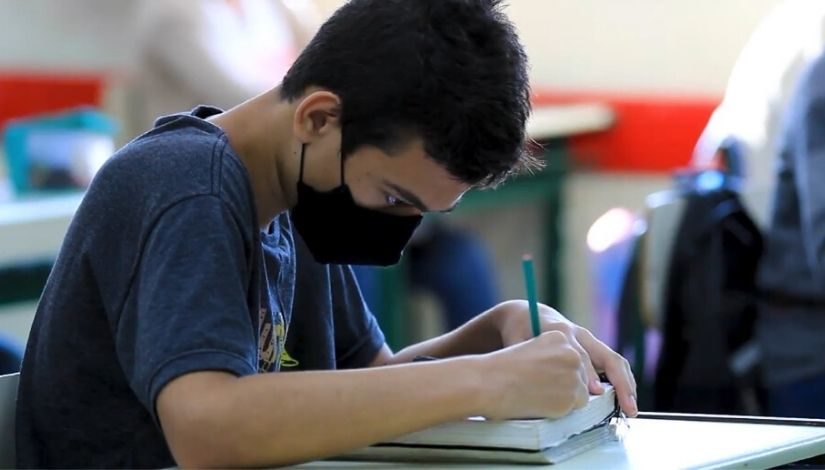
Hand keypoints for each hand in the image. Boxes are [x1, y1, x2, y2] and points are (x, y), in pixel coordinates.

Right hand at [478, 330, 589, 419]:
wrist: (487, 382)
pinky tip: (539, 403)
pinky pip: (575, 409)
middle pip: (582, 376)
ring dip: (564, 398)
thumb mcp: (531, 351)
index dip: (561, 372)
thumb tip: (579, 377)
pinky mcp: (571, 396)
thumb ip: (553, 357)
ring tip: (538, 395)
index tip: (546, 377)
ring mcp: (573, 374)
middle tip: (541, 388)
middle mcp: (571, 352)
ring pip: (582, 394)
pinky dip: (560, 410)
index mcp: (559, 335)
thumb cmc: (502, 369)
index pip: (575, 358)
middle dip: (566, 385)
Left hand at [488, 300, 637, 416]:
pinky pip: (613, 363)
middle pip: (608, 356)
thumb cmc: (519, 330)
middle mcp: (580, 334)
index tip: (594, 393)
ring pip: (615, 360)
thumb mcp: (517, 340)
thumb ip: (525, 356)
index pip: (581, 355)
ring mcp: (589, 341)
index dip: (588, 375)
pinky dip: (622, 382)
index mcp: (561, 331)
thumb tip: (535, 379)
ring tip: (631, 409)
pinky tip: (625, 401)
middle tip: (627, 407)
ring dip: (627, 384)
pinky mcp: (592, 348)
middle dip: (620, 383)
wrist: (526, 313)